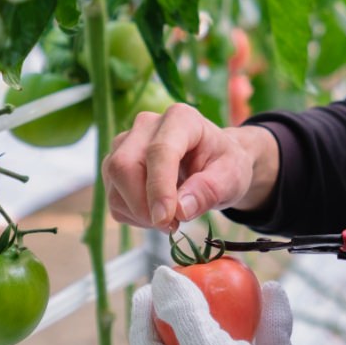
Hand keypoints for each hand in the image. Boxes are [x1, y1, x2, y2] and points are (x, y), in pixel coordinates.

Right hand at [102, 104, 277, 229]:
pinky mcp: (115, 165)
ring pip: (114, 183)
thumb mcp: (232, 177)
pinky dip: (134, 216)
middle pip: (124, 165)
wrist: (215, 163)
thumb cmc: (225, 165)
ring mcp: (126, 144)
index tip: (166, 218)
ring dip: (139, 213)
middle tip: (172, 225)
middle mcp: (147, 125)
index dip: (159, 187)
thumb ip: (209, 190)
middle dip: (142, 204)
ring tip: (171, 218)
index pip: (159, 151)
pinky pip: (114, 198)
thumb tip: (181, 209)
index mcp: (181, 119)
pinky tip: (157, 212)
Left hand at [129, 266, 296, 344]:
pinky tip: (274, 291)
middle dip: (191, 307)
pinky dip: (271, 316)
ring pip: (235, 335)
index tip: (149, 290)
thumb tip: (160, 276)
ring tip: (238, 275)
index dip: (143, 321)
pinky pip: (269, 339)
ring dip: (237, 305)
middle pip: (191, 341)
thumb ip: (183, 313)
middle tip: (192, 276)